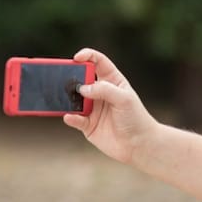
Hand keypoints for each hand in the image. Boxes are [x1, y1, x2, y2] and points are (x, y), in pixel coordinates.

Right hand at [63, 48, 157, 163]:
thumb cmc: (136, 118)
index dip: (87, 56)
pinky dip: (70, 117)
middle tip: (63, 78)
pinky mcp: (87, 125)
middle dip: (71, 76)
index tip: (76, 58)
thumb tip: (82, 88)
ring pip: (74, 99)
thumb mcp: (124, 99)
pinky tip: (70, 116)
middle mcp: (100, 93)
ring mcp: (92, 108)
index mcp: (112, 81)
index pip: (97, 62)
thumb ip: (104, 90)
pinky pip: (74, 118)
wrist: (138, 145)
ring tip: (63, 97)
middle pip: (81, 79)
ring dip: (67, 97)